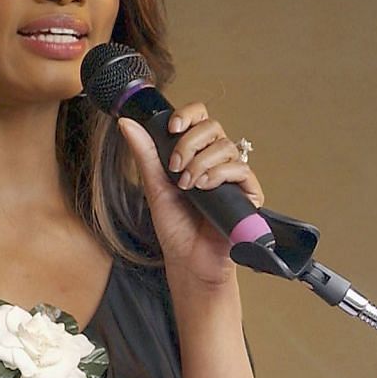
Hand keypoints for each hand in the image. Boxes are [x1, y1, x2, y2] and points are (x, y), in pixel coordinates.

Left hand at [117, 102, 263, 292]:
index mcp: (195, 155)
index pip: (200, 119)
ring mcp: (233, 177)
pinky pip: (241, 169)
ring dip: (201, 163)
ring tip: (188, 185)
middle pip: (213, 128)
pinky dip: (219, 174)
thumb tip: (127, 124)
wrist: (189, 261)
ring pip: (226, 147)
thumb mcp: (154, 187)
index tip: (172, 128)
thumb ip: (145, 154)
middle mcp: (216, 162)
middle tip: (175, 167)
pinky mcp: (249, 193)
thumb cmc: (175, 229)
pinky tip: (204, 188)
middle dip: (190, 143)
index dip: (188, 116)